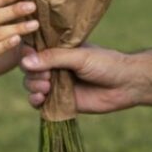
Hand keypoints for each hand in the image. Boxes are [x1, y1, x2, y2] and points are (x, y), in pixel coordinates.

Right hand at [20, 44, 142, 113]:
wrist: (126, 84)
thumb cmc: (106, 63)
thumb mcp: (79, 56)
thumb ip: (53, 58)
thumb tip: (25, 61)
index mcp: (59, 49)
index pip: (33, 49)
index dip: (27, 54)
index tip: (28, 59)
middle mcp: (55, 65)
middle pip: (29, 69)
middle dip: (32, 74)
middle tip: (47, 78)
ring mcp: (57, 83)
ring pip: (32, 84)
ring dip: (33, 87)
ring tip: (47, 88)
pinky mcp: (60, 101)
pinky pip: (39, 102)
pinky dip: (35, 101)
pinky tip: (40, 99)